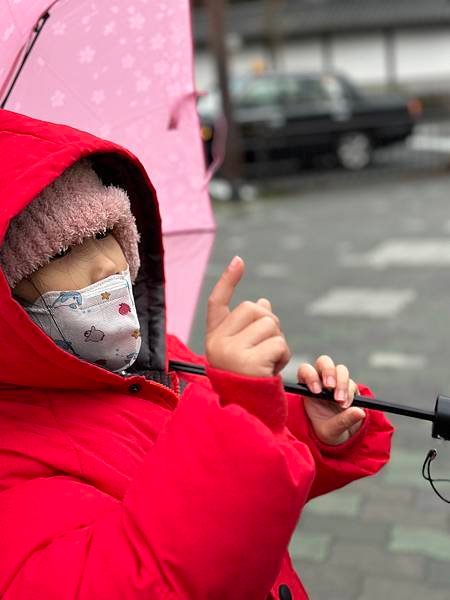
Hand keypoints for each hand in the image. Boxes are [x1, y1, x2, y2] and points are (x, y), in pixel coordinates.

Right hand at [205, 256, 290, 377]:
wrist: (247, 415)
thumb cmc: (247, 382)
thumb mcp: (245, 352)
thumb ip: (251, 328)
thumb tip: (264, 302)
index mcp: (213, 339)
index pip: (218, 303)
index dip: (228, 281)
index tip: (239, 261)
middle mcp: (217, 343)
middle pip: (254, 309)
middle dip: (269, 325)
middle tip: (266, 350)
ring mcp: (232, 352)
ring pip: (270, 324)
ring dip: (279, 342)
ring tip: (269, 363)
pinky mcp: (250, 362)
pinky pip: (279, 343)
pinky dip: (283, 356)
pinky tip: (273, 370)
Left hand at [298, 355, 365, 445]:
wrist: (342, 436)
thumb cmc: (328, 431)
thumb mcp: (330, 431)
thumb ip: (342, 421)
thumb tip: (359, 412)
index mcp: (308, 387)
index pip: (305, 370)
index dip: (310, 376)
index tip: (316, 391)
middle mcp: (322, 381)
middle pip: (324, 362)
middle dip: (328, 371)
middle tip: (330, 387)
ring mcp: (337, 382)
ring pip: (340, 370)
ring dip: (342, 383)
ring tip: (340, 401)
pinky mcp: (350, 387)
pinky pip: (352, 383)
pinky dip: (350, 392)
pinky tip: (347, 405)